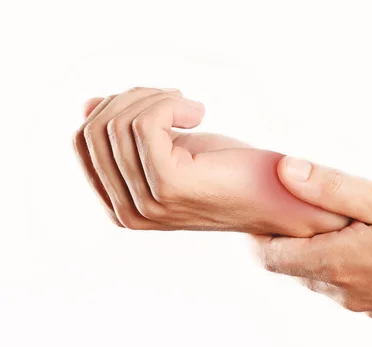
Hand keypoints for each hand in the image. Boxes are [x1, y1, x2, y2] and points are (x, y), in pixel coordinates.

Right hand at [73, 87, 347, 235]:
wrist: (277, 197)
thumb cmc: (229, 172)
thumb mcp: (170, 148)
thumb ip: (128, 135)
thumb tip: (89, 106)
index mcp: (119, 206)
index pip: (82, 141)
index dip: (115, 107)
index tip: (157, 103)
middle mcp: (127, 212)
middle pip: (95, 128)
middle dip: (134, 98)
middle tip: (176, 100)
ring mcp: (147, 203)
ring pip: (119, 122)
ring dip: (156, 98)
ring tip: (189, 107)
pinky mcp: (170, 185)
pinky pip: (146, 123)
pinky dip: (170, 104)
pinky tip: (198, 113)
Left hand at [255, 157, 371, 322]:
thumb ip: (331, 188)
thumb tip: (285, 171)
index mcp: (337, 264)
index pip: (271, 257)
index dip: (264, 232)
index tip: (275, 205)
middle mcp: (344, 292)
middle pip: (295, 266)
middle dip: (296, 236)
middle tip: (314, 203)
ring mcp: (364, 304)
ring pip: (323, 276)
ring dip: (324, 249)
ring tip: (349, 219)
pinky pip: (349, 285)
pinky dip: (347, 263)